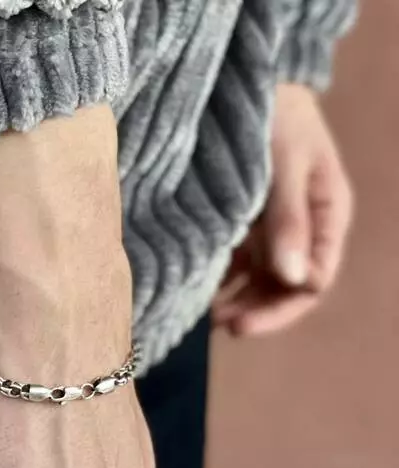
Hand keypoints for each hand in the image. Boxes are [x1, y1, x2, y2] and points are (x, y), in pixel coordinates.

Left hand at [213, 84, 353, 336]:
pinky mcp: (248, 226)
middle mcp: (304, 231)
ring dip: (238, 303)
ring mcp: (276, 230)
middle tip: (221, 326)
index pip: (313, 282)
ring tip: (206, 317)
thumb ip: (288, 220)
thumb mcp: (284, 165)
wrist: (247, 81)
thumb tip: (294, 278)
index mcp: (327, 217)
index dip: (280, 309)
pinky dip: (222, 283)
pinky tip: (198, 295)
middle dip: (256, 312)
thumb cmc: (275, 116)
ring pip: (262, 283)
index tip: (243, 324)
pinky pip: (239, 266)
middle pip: (286, 289)